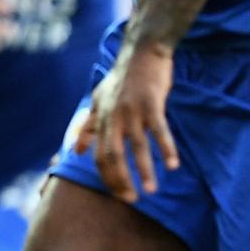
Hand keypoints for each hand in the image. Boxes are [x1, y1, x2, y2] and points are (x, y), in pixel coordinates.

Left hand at [75, 41, 178, 200]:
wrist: (141, 51)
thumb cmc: (123, 77)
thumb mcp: (99, 99)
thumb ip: (88, 125)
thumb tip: (76, 149)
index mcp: (101, 119)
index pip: (100, 157)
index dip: (108, 177)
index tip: (118, 193)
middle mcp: (113, 118)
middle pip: (113, 157)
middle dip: (121, 181)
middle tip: (131, 199)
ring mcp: (132, 111)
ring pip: (137, 148)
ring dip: (144, 171)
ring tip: (151, 190)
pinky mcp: (151, 104)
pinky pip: (159, 132)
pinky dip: (166, 149)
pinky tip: (173, 165)